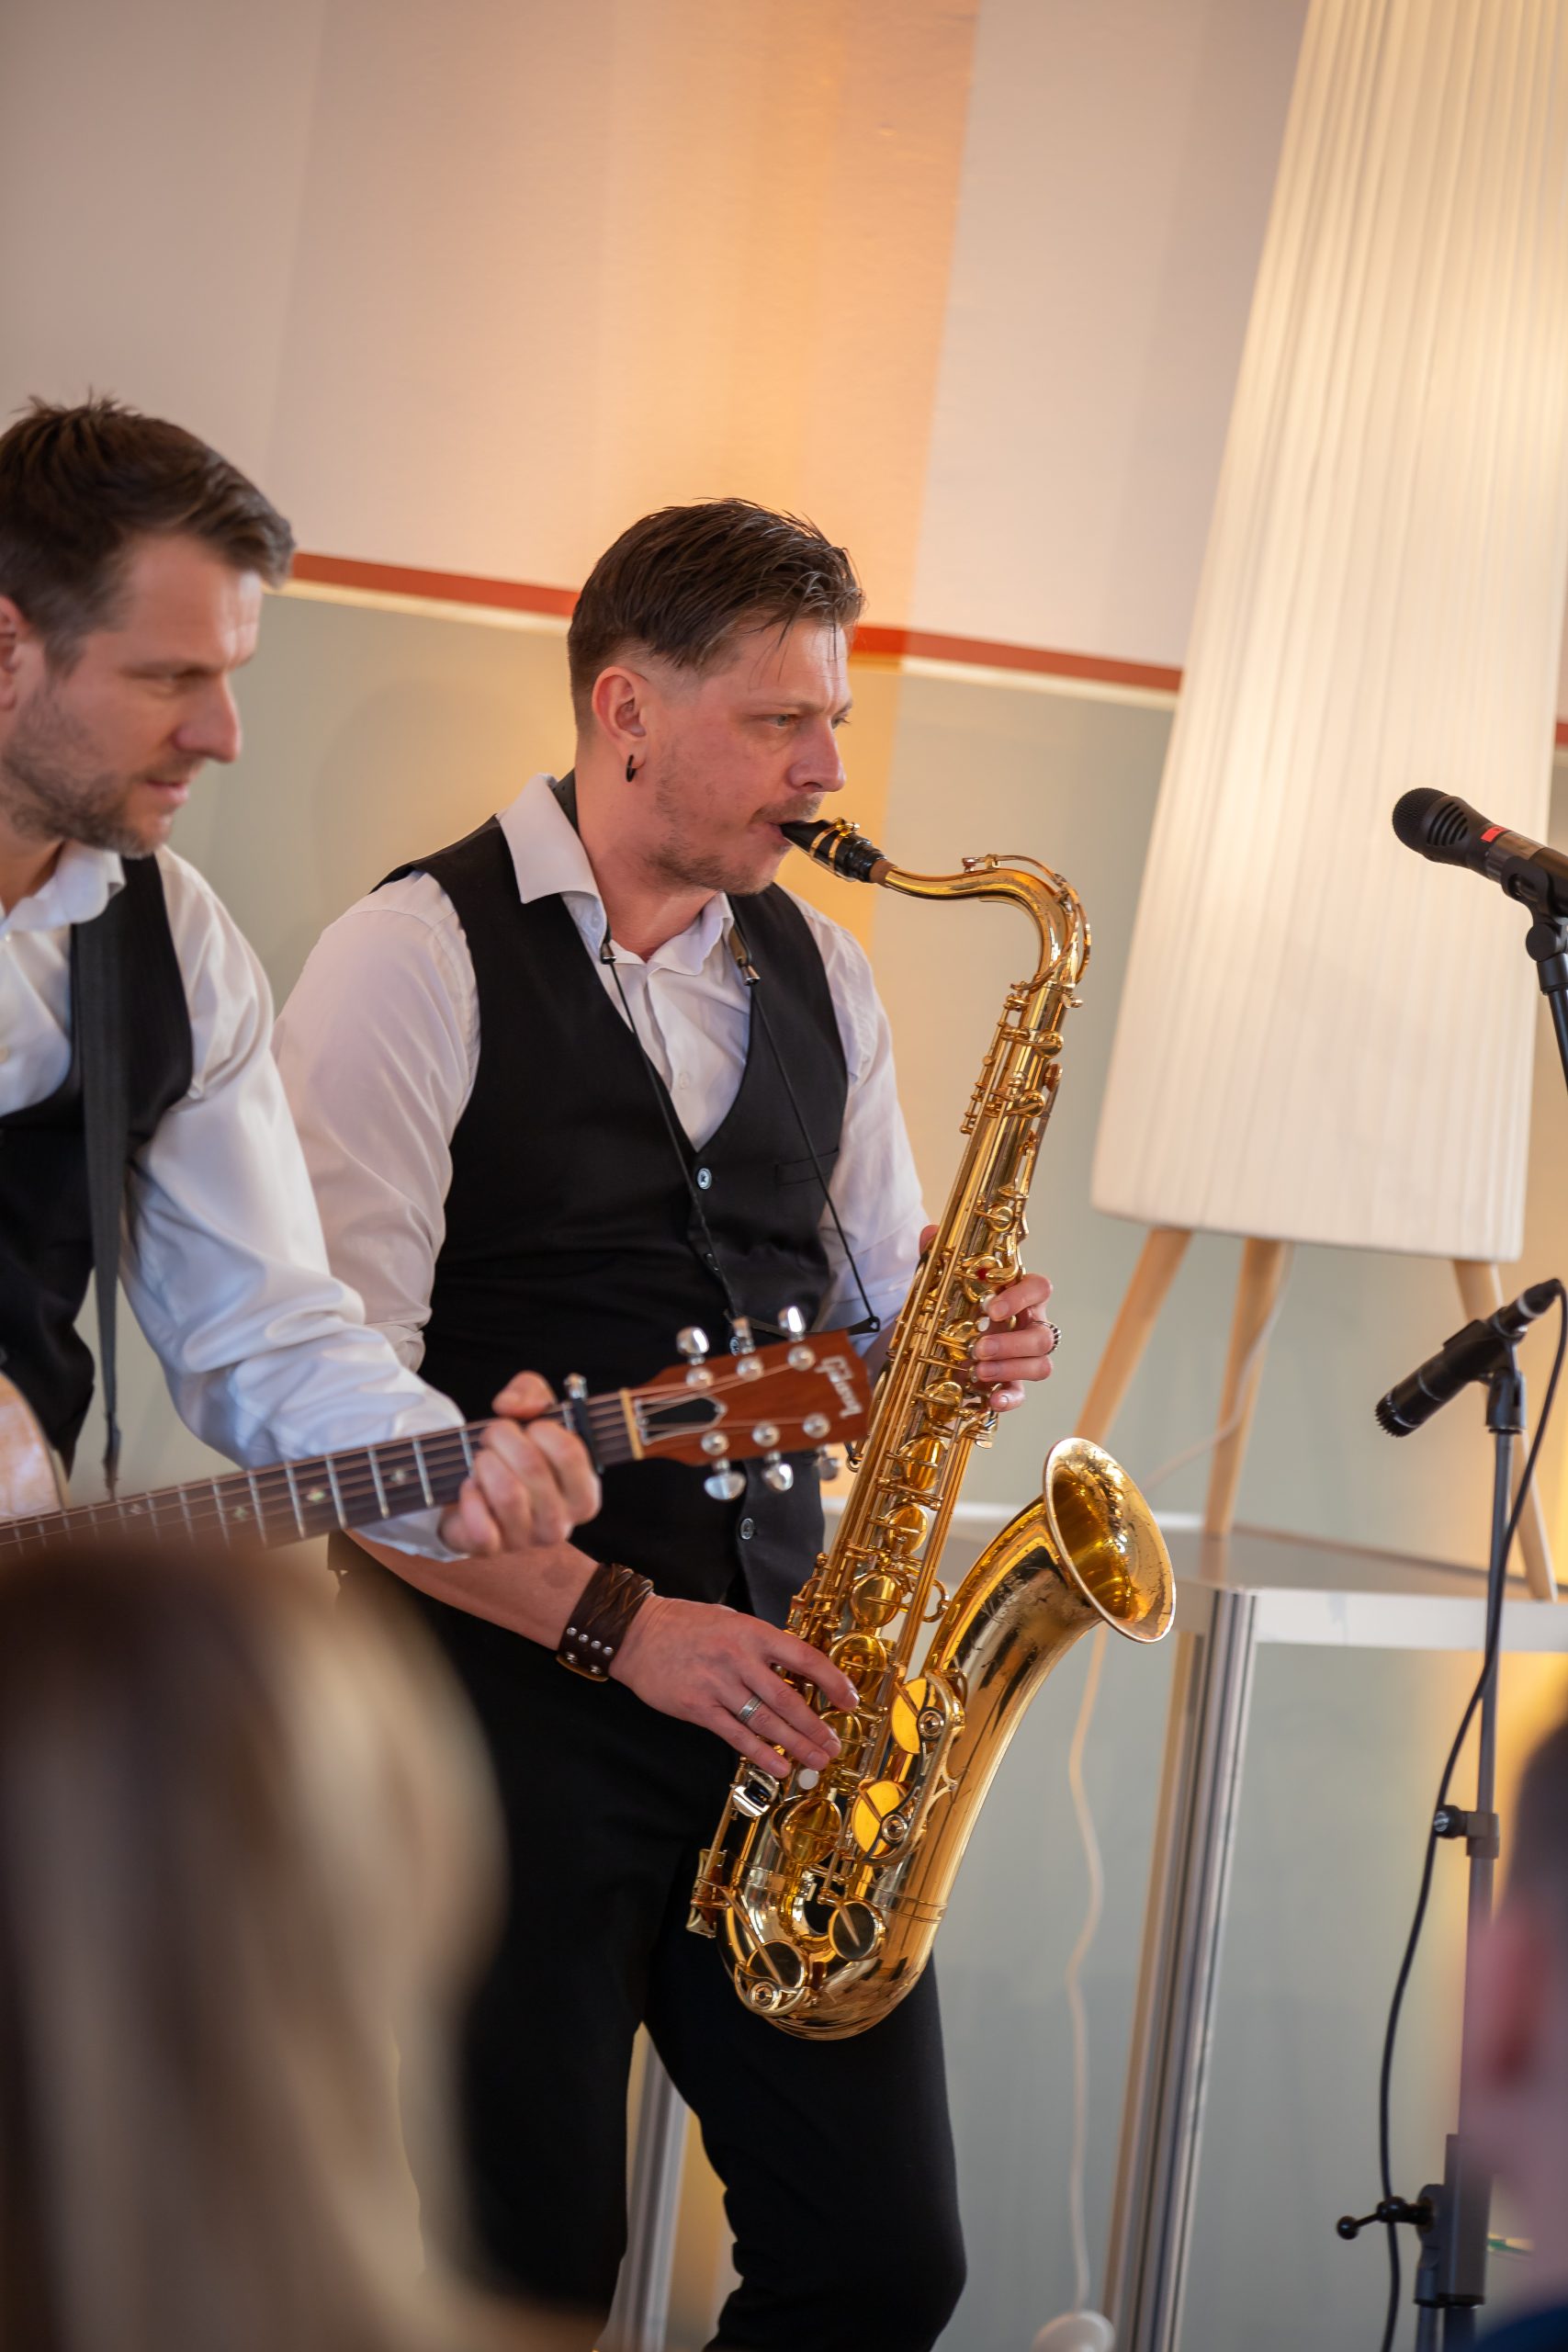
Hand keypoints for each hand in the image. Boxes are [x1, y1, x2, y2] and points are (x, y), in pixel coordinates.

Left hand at [437, 1372, 600, 1556]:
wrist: (478, 1493)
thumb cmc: (515, 1452)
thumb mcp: (532, 1411)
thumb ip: (531, 1393)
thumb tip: (514, 1407)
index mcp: (583, 1494)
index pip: (571, 1452)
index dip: (542, 1429)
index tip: (531, 1427)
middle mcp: (561, 1523)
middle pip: (532, 1466)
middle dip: (502, 1436)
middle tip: (493, 1433)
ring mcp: (526, 1540)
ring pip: (507, 1493)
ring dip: (485, 1463)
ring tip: (482, 1459)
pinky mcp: (492, 1550)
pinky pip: (481, 1526)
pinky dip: (469, 1496)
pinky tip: (470, 1486)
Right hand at [610, 1593, 859, 1775]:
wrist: (636, 1633)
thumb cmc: (685, 1624)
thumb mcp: (729, 1619)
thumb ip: (759, 1642)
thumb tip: (793, 1665)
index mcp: (753, 1633)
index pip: (804, 1658)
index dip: (832, 1681)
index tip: (849, 1700)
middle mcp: (740, 1659)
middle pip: (788, 1699)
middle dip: (816, 1727)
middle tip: (833, 1746)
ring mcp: (718, 1685)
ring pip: (766, 1722)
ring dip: (795, 1745)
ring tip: (815, 1761)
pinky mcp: (698, 1708)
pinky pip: (735, 1736)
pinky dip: (759, 1754)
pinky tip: (777, 1767)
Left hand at [918, 1221, 1059, 1414]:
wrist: (932, 1340)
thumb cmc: (950, 1305)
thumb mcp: (939, 1281)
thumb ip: (938, 1256)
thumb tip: (931, 1233)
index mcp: (1017, 1296)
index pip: (1040, 1288)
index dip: (1022, 1297)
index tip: (992, 1307)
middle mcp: (1027, 1326)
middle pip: (1043, 1335)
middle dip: (1011, 1343)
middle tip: (978, 1347)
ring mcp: (1022, 1358)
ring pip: (1041, 1365)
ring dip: (1010, 1369)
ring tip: (977, 1370)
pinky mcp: (1010, 1384)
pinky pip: (1023, 1394)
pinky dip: (1010, 1397)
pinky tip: (991, 1399)